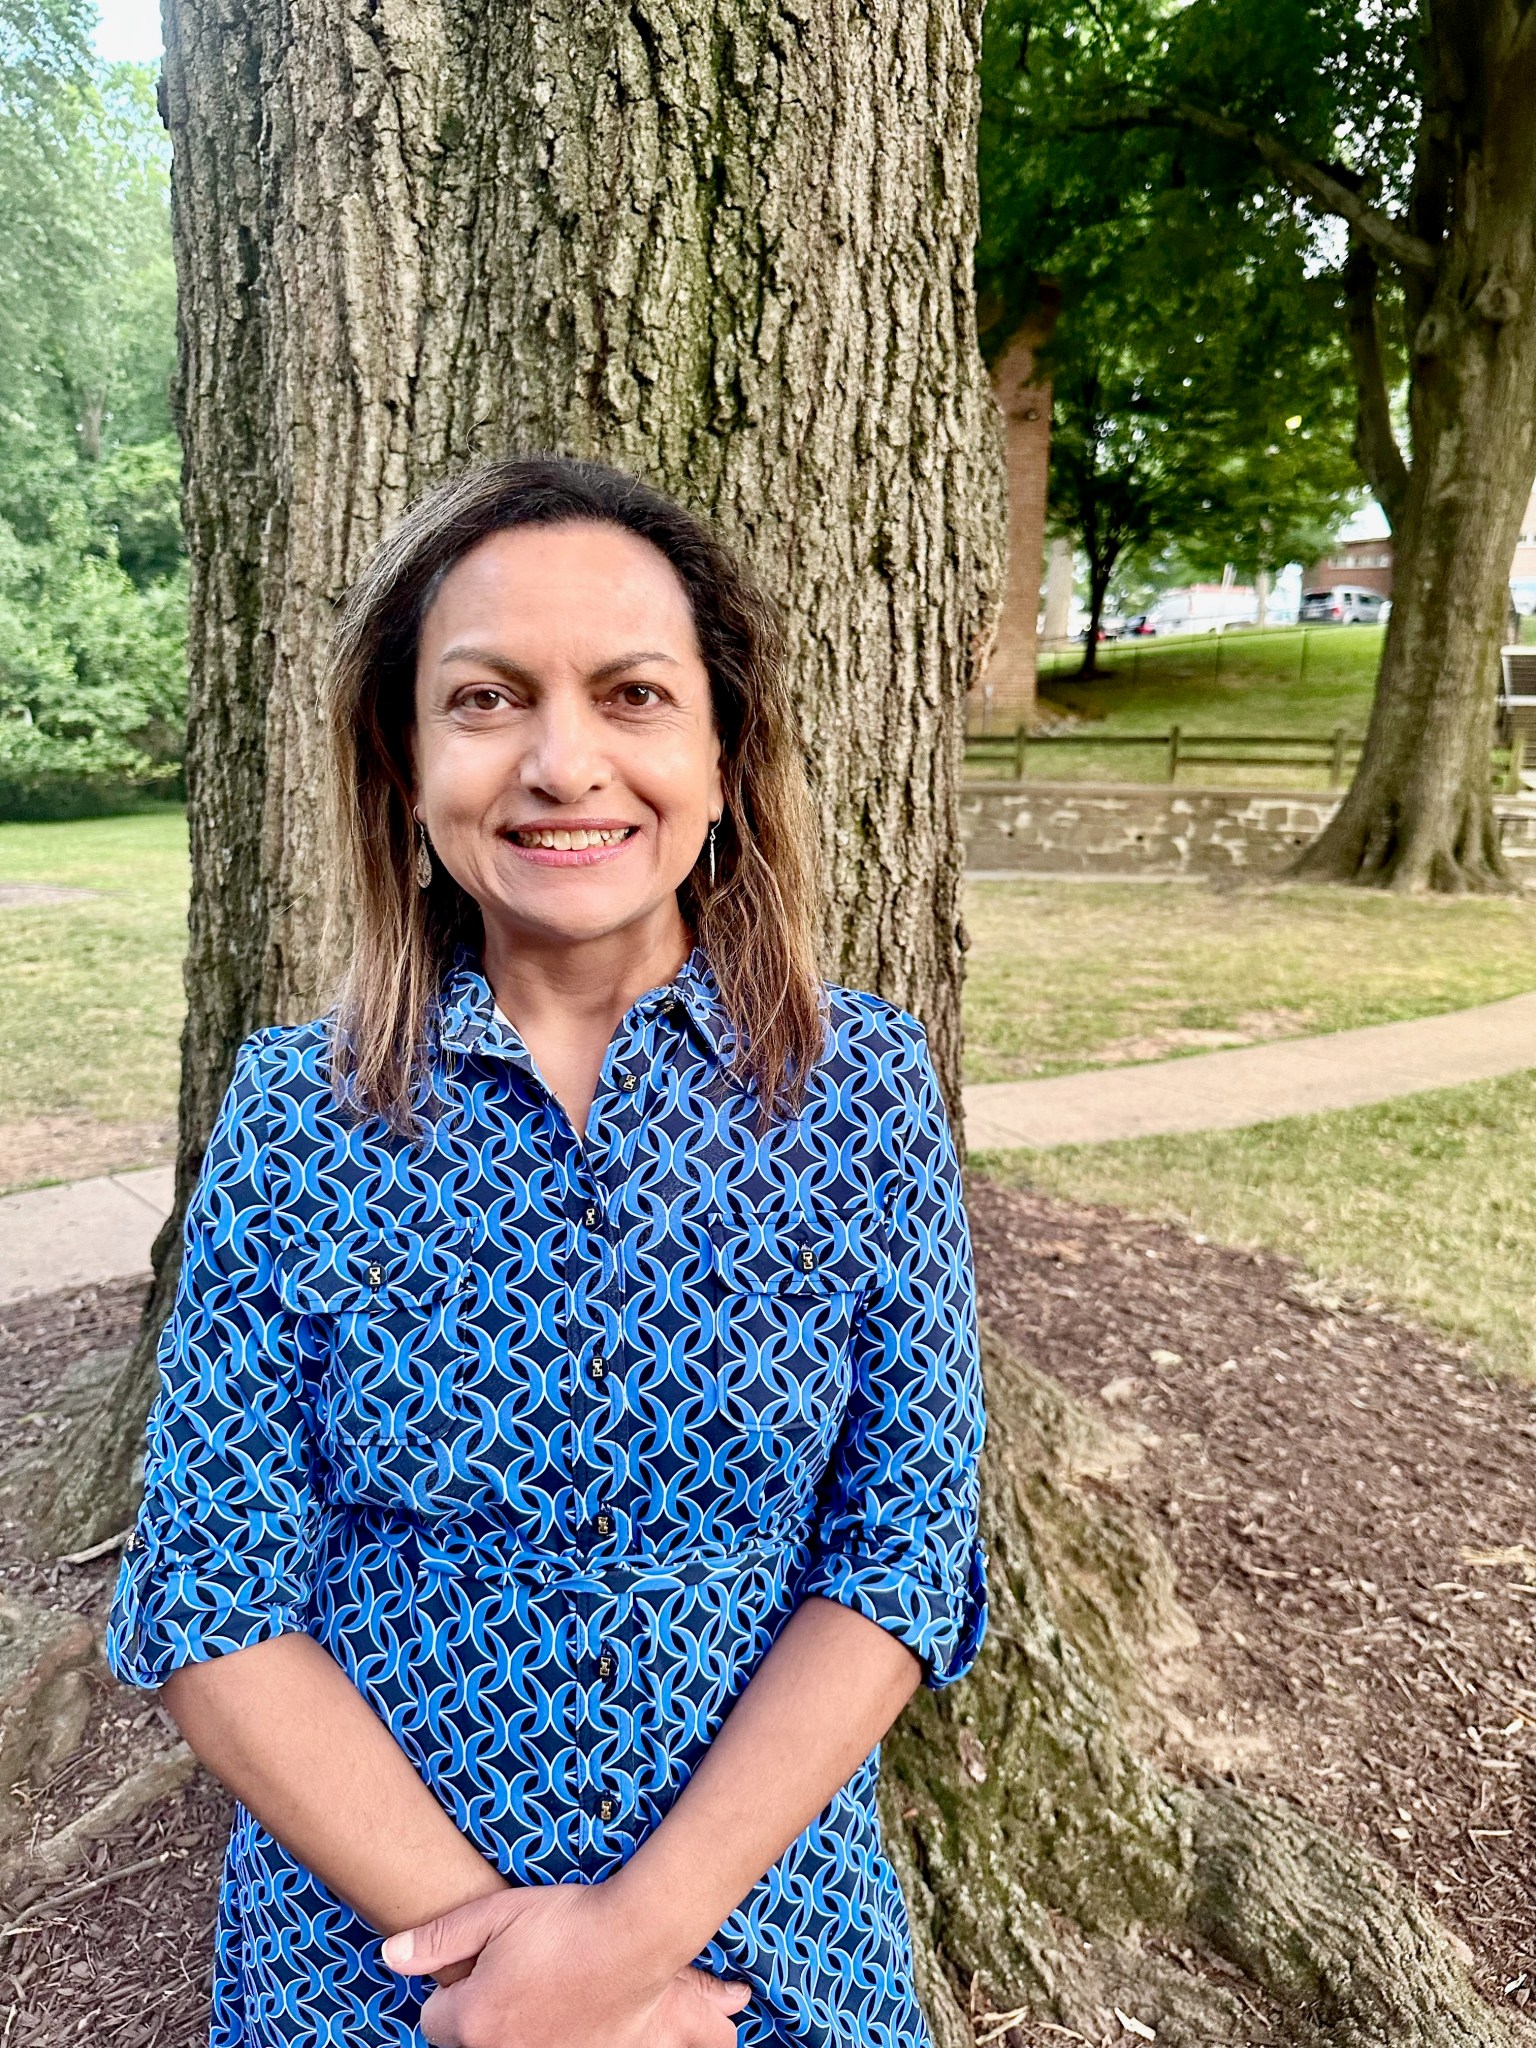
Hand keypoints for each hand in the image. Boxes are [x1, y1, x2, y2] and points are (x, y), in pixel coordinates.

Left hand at [380, 1879, 750, 2047]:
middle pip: (467, 2041)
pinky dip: (548, 2036)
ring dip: (513, 2027)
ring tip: (542, 1987)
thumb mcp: (494, 1914)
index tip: (478, 1966)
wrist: (635, 1938)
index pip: (432, 2020)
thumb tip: (391, 1955)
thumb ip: (437, 1939)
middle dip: (479, 2013)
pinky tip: (565, 2007)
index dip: (452, 1988)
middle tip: (512, 1973)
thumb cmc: (566, 1922)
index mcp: (473, 2019)